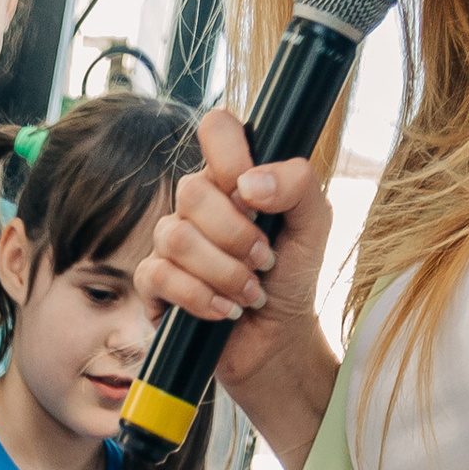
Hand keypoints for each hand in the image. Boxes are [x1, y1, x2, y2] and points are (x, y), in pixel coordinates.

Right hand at [138, 106, 335, 408]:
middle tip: (264, 261)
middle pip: (191, 191)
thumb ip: (299, 185)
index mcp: (231, 177)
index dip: (230, 155)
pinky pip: (159, 275)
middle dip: (235, 235)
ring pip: (177, 238)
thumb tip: (249, 184)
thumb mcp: (313, 223)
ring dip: (222, 272)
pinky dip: (198, 297)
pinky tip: (225, 311)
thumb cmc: (291, 277)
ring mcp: (170, 243)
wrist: (277, 340)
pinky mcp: (154, 285)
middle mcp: (196, 204)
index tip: (253, 194)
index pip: (216, 129)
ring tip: (250, 293)